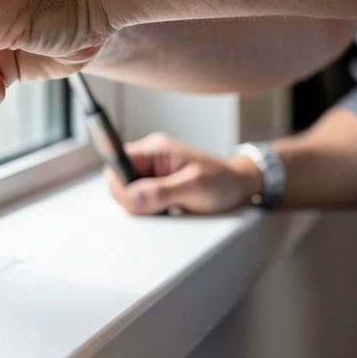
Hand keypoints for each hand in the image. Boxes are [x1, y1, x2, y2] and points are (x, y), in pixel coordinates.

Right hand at [104, 132, 263, 214]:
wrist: (240, 186)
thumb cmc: (223, 182)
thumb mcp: (194, 187)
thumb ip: (160, 192)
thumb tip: (130, 197)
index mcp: (155, 149)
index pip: (117, 162)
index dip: (121, 186)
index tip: (136, 202)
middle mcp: (150, 156)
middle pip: (119, 179)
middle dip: (133, 199)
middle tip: (158, 207)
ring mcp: (152, 170)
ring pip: (128, 190)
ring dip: (142, 204)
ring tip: (167, 207)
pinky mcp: (157, 182)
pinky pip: (140, 197)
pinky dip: (148, 207)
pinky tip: (166, 208)